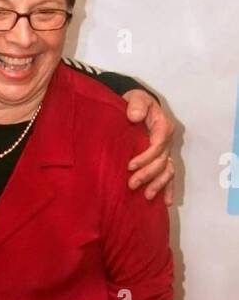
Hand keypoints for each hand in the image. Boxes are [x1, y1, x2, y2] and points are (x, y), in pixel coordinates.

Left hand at [123, 88, 174, 203]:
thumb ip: (136, 104)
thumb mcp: (135, 97)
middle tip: (131, 184)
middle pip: (162, 160)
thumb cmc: (134, 102)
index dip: (146, 157)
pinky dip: (169, 188)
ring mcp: (166, 151)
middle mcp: (167, 140)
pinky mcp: (162, 159)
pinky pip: (169, 175)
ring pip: (167, 170)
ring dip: (158, 184)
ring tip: (147, 196)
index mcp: (162, 125)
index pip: (158, 144)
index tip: (130, 166)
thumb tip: (134, 116)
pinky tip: (166, 202)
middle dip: (148, 174)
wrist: (134, 106)